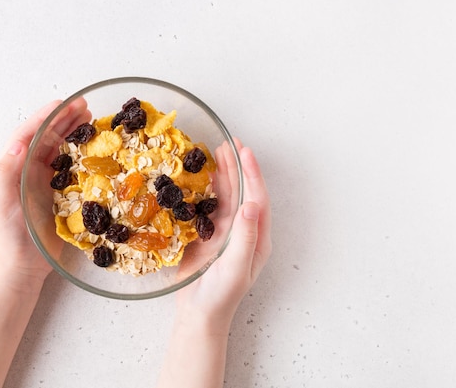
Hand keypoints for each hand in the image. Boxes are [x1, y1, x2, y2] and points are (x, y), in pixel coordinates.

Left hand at [0, 98, 90, 290]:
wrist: (22, 265)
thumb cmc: (8, 234)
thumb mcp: (1, 200)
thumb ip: (7, 170)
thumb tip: (20, 142)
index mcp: (15, 166)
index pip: (30, 134)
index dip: (46, 117)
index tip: (64, 104)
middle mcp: (30, 170)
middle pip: (48, 137)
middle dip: (65, 119)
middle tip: (84, 106)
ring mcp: (46, 182)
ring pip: (61, 149)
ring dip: (74, 133)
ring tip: (91, 120)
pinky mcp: (61, 195)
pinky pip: (73, 169)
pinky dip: (83, 155)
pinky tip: (95, 149)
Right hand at [176, 139, 271, 325]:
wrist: (199, 314)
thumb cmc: (221, 296)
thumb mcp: (236, 267)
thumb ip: (245, 236)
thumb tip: (251, 204)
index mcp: (257, 237)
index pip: (257, 198)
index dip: (251, 173)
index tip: (244, 151)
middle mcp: (243, 230)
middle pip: (243, 191)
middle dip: (237, 166)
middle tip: (229, 142)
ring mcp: (225, 232)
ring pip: (226, 195)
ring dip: (223, 174)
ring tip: (216, 151)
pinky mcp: (207, 234)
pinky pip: (208, 205)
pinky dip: (205, 188)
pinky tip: (200, 175)